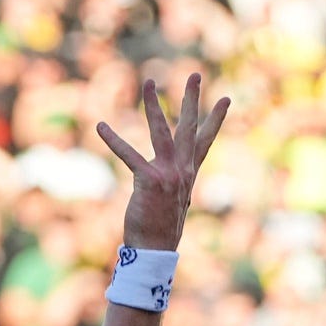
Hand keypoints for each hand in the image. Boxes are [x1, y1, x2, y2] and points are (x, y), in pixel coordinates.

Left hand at [98, 74, 229, 251]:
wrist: (155, 252)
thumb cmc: (160, 232)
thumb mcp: (174, 206)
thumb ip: (176, 190)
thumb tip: (179, 192)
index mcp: (188, 175)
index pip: (205, 142)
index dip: (215, 120)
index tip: (225, 99)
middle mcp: (182, 171)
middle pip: (190, 128)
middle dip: (192, 99)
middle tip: (195, 74)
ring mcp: (168, 174)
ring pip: (162, 131)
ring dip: (154, 105)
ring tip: (148, 82)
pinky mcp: (150, 180)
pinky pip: (129, 155)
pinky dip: (113, 139)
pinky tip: (100, 125)